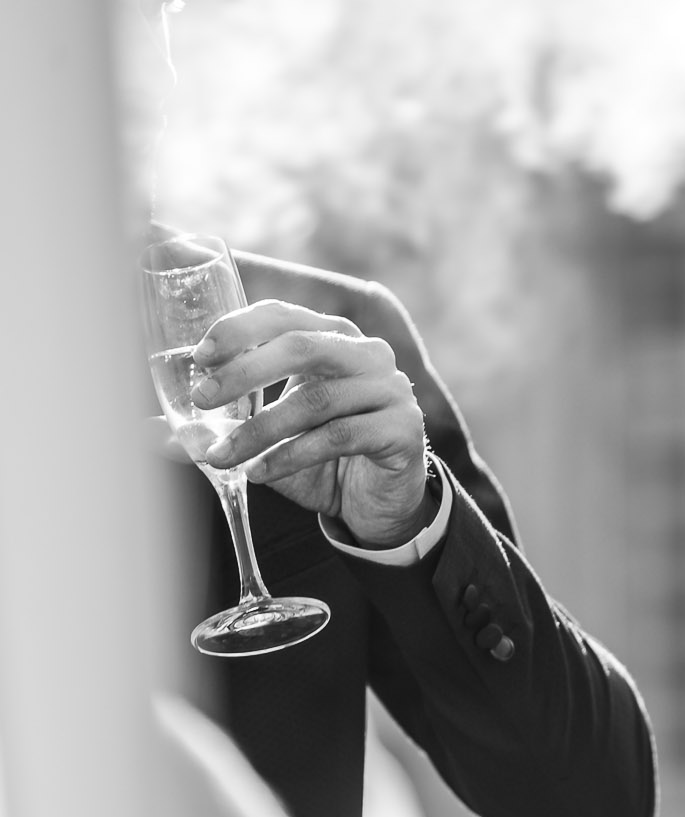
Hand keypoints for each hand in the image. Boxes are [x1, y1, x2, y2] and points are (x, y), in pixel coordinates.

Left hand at [188, 301, 430, 547]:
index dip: (239, 329)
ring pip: (315, 400)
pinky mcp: (403, 429)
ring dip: (259, 431)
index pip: (283, 316)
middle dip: (244, 372)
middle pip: (301, 346)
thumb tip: (149, 432)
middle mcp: (367, 355)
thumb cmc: (321, 456)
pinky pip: (339, 437)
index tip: (200, 357)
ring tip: (222, 457)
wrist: (379, 500)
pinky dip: (291, 456)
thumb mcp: (268, 437)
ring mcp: (391, 390)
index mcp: (333, 338)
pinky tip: (260, 474)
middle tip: (202, 400)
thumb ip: (220, 428)